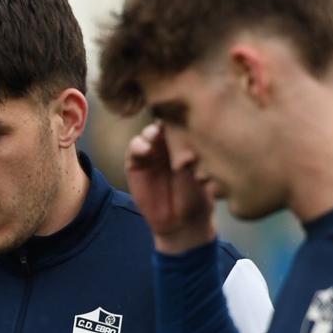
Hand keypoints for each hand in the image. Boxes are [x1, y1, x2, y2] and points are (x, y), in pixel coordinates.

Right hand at [125, 123, 216, 252]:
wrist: (183, 222)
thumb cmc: (198, 195)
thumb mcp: (199, 171)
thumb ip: (191, 151)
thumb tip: (189, 130)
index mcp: (186, 140)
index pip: (181, 120)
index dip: (180, 113)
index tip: (182, 110)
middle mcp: (167, 143)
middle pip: (161, 122)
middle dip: (163, 120)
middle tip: (166, 124)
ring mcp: (150, 152)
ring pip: (146, 133)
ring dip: (150, 133)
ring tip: (154, 137)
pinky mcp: (135, 164)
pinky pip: (133, 149)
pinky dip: (137, 146)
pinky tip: (145, 150)